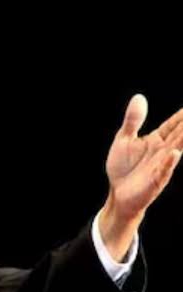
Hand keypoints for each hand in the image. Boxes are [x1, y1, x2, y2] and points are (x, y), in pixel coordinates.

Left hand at [100, 94, 182, 260]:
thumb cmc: (123, 167)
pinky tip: (174, 153)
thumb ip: (133, 120)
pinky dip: (169, 162)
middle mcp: (162, 151)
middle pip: (179, 135)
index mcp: (156, 140)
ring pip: (176, 149)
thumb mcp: (124, 140)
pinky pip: (164, 170)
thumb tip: (139, 97)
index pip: (173, 125)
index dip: (182, 115)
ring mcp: (160, 165)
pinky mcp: (155, 180)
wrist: (117, 193)